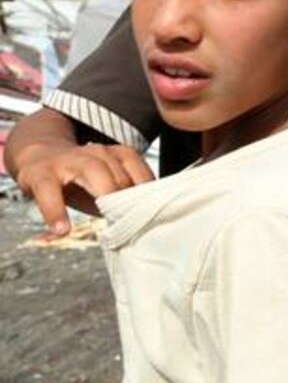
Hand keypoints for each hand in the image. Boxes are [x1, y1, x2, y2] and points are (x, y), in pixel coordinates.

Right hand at [14, 142, 154, 234]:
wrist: (38, 158)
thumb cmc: (81, 179)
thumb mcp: (106, 184)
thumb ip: (124, 198)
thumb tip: (146, 222)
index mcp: (114, 154)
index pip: (136, 164)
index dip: (145, 185)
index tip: (153, 206)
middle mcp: (95, 153)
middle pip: (117, 168)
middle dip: (126, 191)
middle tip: (132, 216)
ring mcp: (68, 161)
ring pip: (91, 170)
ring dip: (103, 192)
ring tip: (108, 217)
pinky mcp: (41, 174)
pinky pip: (48, 191)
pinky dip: (55, 211)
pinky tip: (61, 229)